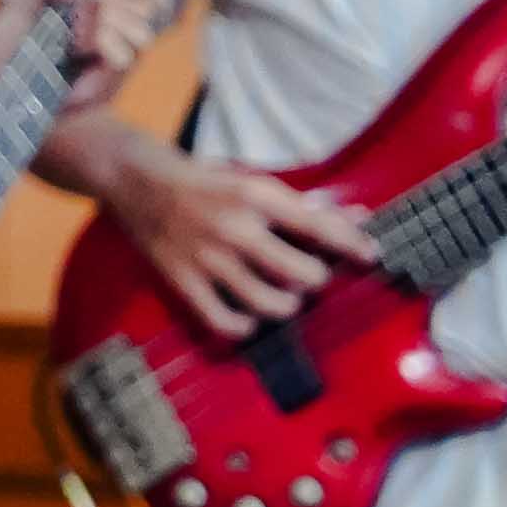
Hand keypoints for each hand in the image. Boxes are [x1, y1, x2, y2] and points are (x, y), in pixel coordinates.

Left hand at [0, 0, 172, 110]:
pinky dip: (106, 45)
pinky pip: (122, 61)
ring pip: (141, 36)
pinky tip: (81, 45)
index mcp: (99, 11)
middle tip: (89, 4)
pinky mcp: (105, 89)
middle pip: (148, 10)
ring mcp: (111, 64)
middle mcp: (113, 36)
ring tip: (78, 30)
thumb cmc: (4, 40)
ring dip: (113, 24)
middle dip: (118, 1)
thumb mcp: (22, 0)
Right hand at [114, 151, 376, 342]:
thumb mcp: (251, 181)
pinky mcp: (182, 280)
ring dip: (286, 305)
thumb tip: (357, 217)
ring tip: (283, 296)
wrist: (135, 179)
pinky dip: (244, 327)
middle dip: (315, 279)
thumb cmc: (202, 181)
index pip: (318, 226)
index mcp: (254, 195)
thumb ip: (304, 204)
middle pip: (302, 275)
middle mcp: (233, 227)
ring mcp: (207, 257)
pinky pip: (225, 322)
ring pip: (270, 303)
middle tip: (307, 275)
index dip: (352, 244)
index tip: (371, 255)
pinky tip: (248, 317)